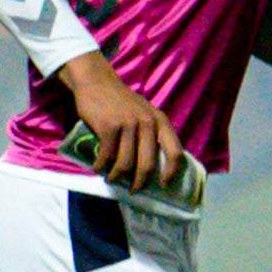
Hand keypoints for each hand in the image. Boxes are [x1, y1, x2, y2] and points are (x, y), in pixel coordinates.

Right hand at [59, 52, 183, 191]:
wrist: (96, 82)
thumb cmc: (119, 100)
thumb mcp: (144, 112)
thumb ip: (150, 132)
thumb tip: (151, 163)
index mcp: (160, 121)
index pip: (175, 152)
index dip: (171, 172)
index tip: (163, 185)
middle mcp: (147, 123)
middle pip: (148, 163)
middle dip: (140, 182)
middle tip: (133, 190)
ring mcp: (127, 125)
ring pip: (125, 162)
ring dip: (117, 176)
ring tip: (111, 179)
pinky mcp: (108, 127)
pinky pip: (106, 155)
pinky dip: (100, 165)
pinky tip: (97, 168)